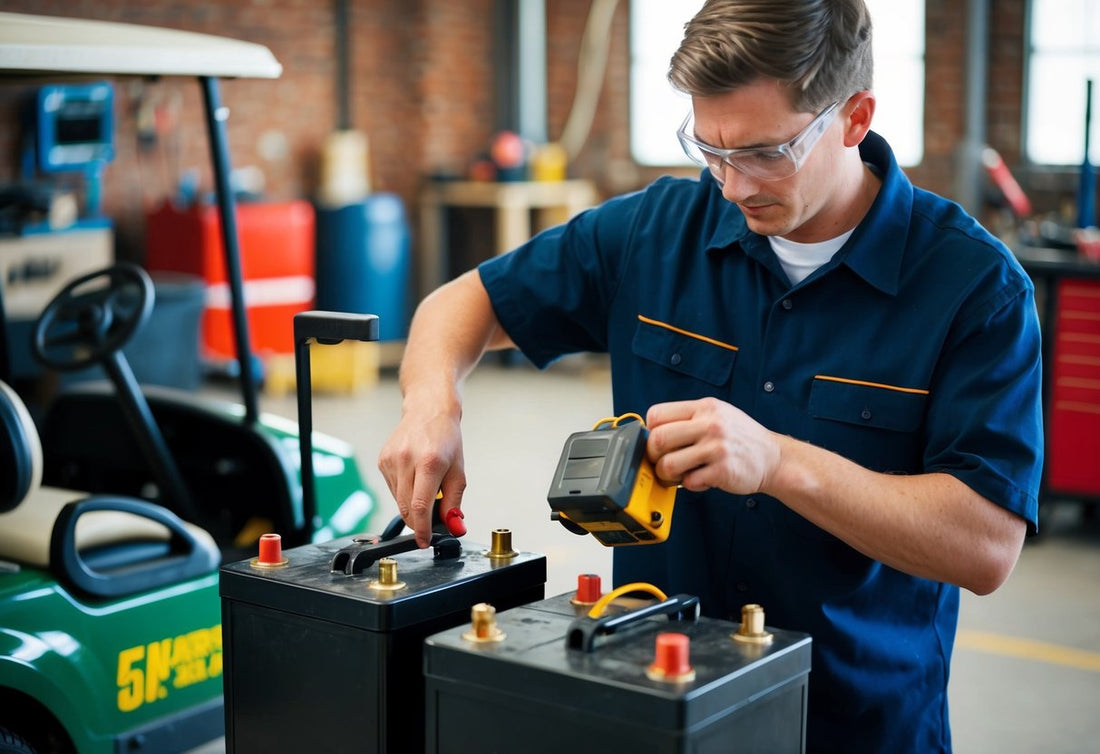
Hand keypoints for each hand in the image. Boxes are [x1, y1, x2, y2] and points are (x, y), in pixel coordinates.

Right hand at [377, 408, 465, 546]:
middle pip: (406, 508)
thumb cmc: (446, 440)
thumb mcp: (458, 472)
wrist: (429, 411)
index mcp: (429, 463)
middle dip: (417, 522)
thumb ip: (454, 503)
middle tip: (428, 524)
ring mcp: (391, 460)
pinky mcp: (382, 460)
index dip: (422, 529)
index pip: (420, 507)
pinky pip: (392, 488)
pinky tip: (413, 477)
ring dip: (411, 505)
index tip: (425, 541)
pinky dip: (403, 492)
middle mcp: (406, 460)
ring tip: (425, 488)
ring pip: (397, 500)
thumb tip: (454, 529)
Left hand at [645, 397, 779, 494]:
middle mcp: (710, 424)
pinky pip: (688, 482)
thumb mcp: (717, 414)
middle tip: (661, 461)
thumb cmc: (740, 437)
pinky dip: (690, 484)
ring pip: (668, 464)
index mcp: (704, 407)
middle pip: (658, 439)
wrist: (773, 457)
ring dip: (667, 474)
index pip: (657, 414)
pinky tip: (700, 479)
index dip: (650, 430)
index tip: (657, 441)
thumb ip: (688, 419)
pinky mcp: (722, 471)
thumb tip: (652, 432)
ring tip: (678, 474)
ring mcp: (717, 448)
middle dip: (653, 455)